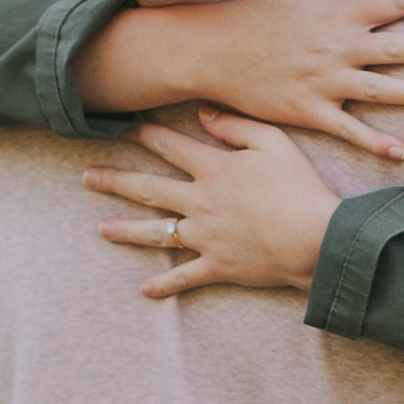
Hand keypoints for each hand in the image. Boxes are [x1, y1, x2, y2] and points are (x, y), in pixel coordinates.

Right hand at [83, 0, 403, 159]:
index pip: (392, 4)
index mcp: (338, 15)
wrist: (212, 49)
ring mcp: (324, 82)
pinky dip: (374, 142)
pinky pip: (348, 129)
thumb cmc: (256, 13)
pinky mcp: (309, 111)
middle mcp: (337, 47)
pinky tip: (401, 152)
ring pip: (379, 89)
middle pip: (397, 46)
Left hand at [84, 111, 344, 296]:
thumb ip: (236, 126)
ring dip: (125, 230)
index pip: (170, 147)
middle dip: (116, 181)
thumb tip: (203, 114)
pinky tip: (144, 289)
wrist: (315, 239)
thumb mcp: (274, 142)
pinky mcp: (217, 265)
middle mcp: (200, 202)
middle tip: (88, 178)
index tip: (124, 129)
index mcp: (214, 170)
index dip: (145, 135)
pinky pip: (184, 277)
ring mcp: (205, 237)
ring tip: (101, 229)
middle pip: (149, 189)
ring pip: (156, 233)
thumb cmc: (300, 188)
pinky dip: (164, 285)